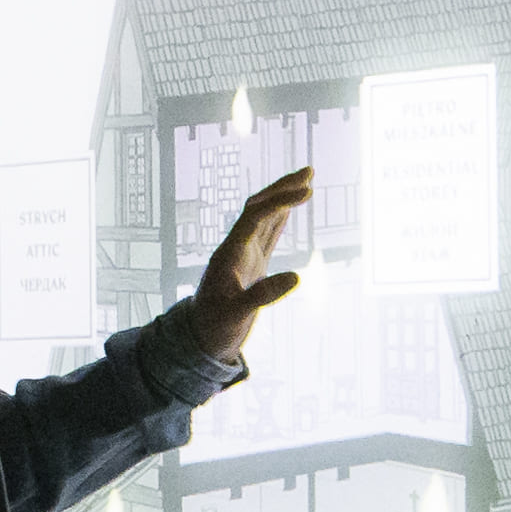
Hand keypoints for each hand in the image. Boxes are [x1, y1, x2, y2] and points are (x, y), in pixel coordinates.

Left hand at [188, 168, 313, 365]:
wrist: (200, 339)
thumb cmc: (213, 328)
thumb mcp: (236, 316)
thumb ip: (263, 296)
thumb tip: (297, 277)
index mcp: (229, 253)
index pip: (255, 215)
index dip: (280, 200)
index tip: (308, 192)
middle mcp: (236, 247)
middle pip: (258, 207)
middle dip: (282, 187)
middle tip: (309, 171)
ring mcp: (244, 255)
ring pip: (264, 217)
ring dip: (283, 197)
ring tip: (306, 180)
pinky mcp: (251, 264)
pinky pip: (267, 234)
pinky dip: (280, 217)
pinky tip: (290, 207)